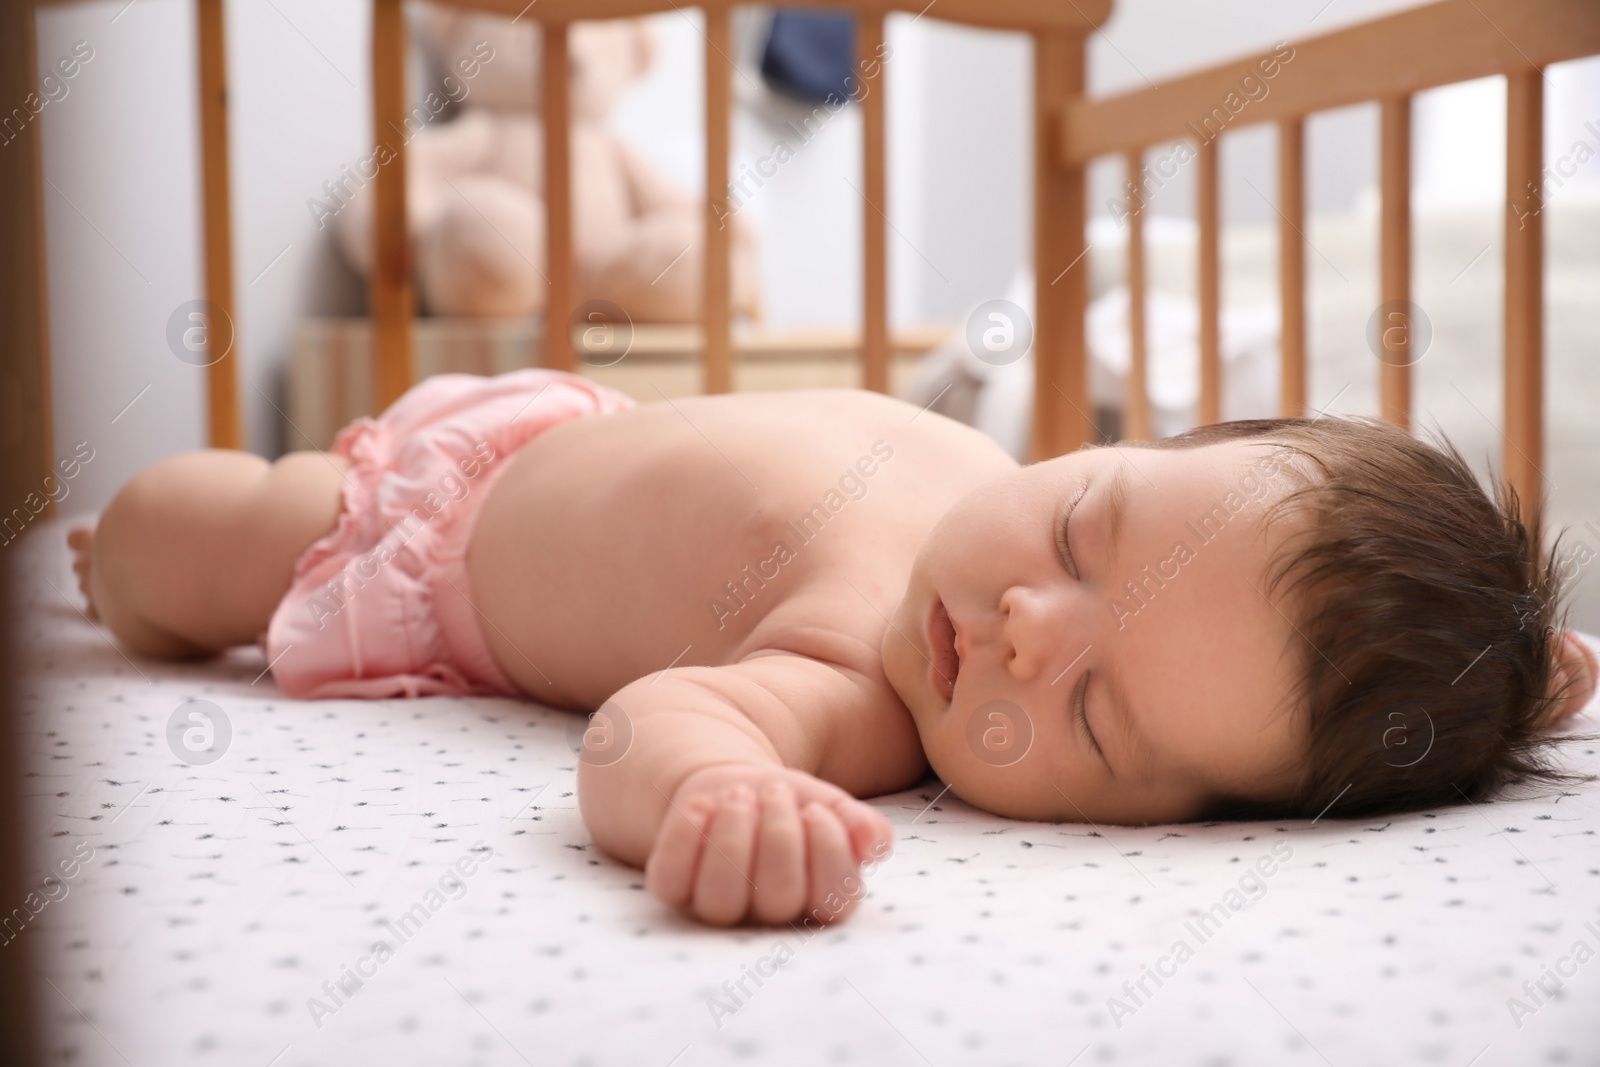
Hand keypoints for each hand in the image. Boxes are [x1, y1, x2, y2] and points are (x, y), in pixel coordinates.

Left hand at [644, 764, 893, 926]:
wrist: (737, 790)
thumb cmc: (792, 807)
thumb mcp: (831, 807)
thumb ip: (861, 825)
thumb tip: (873, 841)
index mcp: (815, 901)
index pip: (835, 903)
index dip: (827, 853)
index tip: (816, 809)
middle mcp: (767, 914)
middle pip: (778, 898)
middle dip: (780, 835)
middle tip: (776, 791)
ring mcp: (717, 905)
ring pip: (721, 899)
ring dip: (733, 837)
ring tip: (740, 794)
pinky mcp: (673, 888)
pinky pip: (670, 881)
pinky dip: (683, 839)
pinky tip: (700, 805)